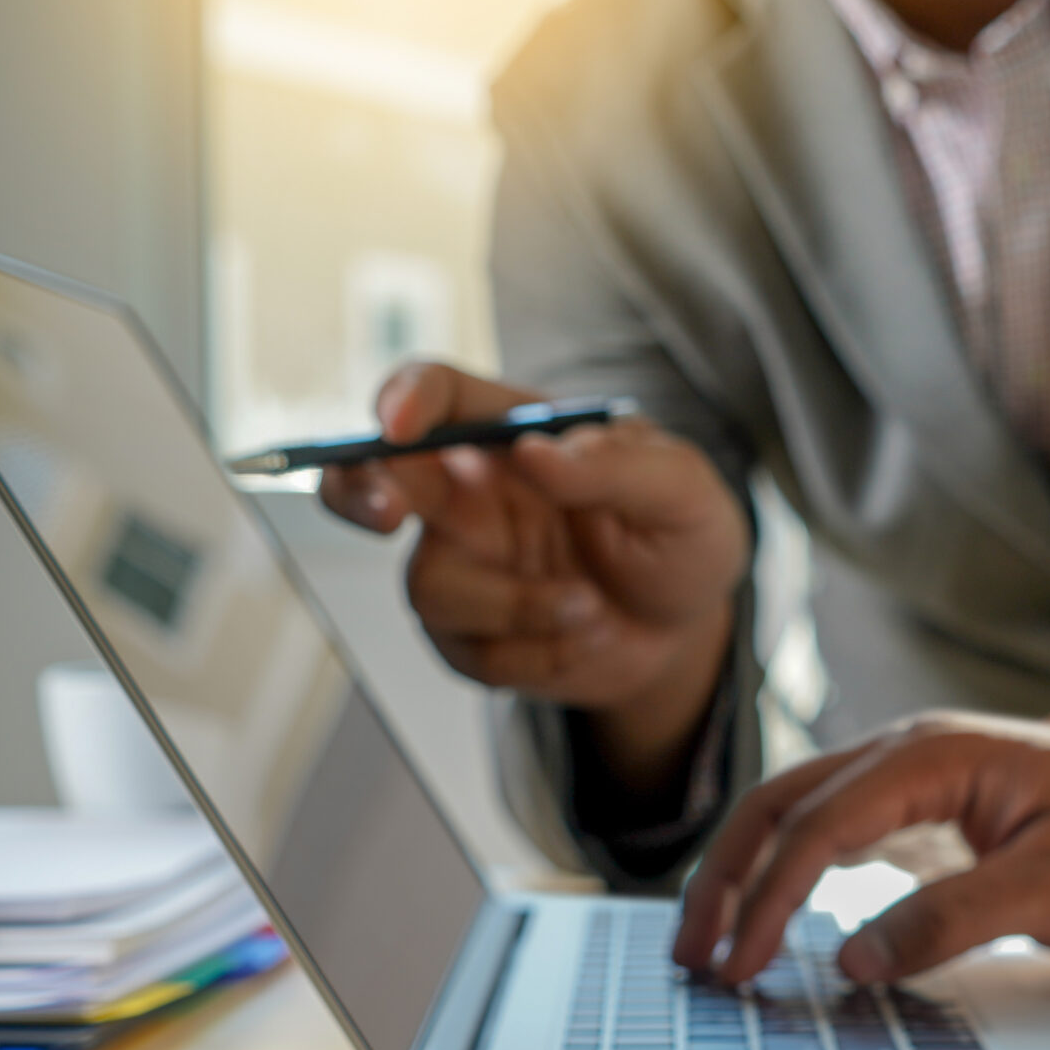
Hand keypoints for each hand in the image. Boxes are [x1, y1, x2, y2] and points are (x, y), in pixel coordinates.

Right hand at [317, 362, 748, 792]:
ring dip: (515, 605)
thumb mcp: (681, 490)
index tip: (399, 423)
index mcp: (514, 435)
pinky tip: (589, 637)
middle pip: (370, 477)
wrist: (689, 632)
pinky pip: (473, 652)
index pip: (438, 396)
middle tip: (388, 515)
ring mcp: (464, 566)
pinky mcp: (470, 636)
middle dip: (360, 490)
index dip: (404, 399)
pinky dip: (540, 653)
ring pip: (430, 585)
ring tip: (592, 608)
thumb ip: (614, 466)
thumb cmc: (680, 538)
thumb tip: (536, 453)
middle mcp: (472, 494)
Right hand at [672, 712, 1049, 984]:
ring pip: (793, 813)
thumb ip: (950, 920)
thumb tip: (856, 960)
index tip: (744, 964)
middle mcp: (910, 751)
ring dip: (744, 875)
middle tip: (696, 958)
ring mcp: (911, 776)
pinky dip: (784, 874)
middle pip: (779, 804)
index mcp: (936, 753)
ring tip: (712, 945)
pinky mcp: (920, 807)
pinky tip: (768, 922)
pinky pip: (829, 831)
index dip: (770, 899)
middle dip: (726, 881)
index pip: (819, 825)